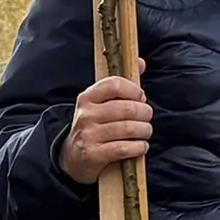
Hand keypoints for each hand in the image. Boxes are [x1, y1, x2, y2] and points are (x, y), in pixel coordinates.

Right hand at [55, 65, 150, 182]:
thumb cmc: (94, 126)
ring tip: (145, 132)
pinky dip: (138, 147)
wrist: (72, 157)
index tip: (141, 98)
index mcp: (87, 97)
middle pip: (127, 108)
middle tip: (147, 118)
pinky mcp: (93, 154)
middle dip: (145, 113)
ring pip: (129, 128)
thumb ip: (121, 84)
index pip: (115, 84)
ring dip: (144, 131)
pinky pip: (124, 148)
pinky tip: (141, 146)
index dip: (134, 90)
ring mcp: (88, 135)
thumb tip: (140, 62)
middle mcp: (86, 114)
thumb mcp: (101, 104)